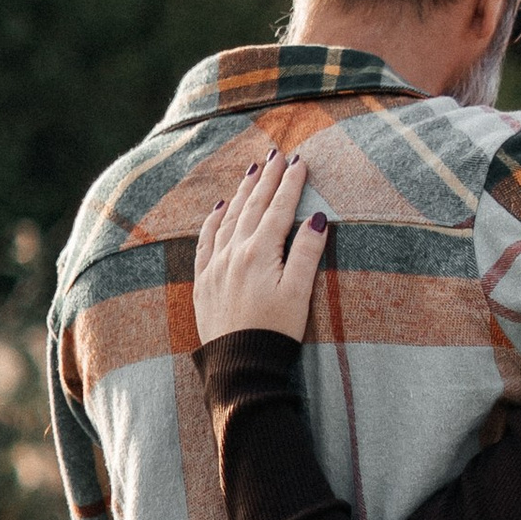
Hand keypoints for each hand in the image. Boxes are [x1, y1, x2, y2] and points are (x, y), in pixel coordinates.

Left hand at [195, 151, 328, 343]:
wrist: (238, 365)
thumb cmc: (275, 332)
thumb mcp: (298, 294)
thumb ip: (307, 254)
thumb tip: (317, 219)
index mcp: (259, 253)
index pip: (278, 209)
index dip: (290, 184)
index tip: (300, 162)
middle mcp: (234, 252)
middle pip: (252, 206)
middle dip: (267, 179)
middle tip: (277, 154)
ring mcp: (215, 265)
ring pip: (229, 218)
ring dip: (242, 193)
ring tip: (253, 171)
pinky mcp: (203, 281)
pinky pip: (206, 240)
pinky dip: (213, 220)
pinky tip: (219, 208)